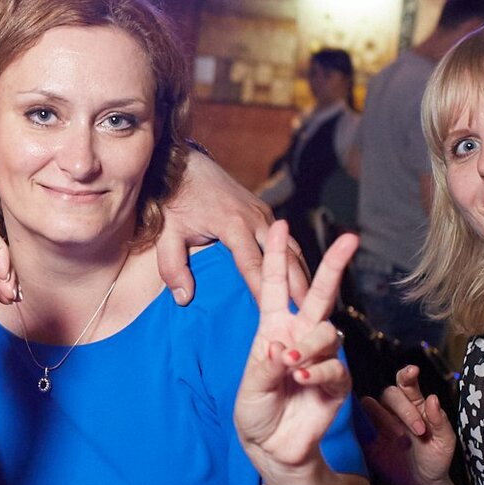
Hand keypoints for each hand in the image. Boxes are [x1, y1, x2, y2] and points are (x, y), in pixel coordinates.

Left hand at [154, 149, 307, 307]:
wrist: (184, 166)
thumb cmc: (174, 202)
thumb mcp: (167, 234)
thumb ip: (173, 267)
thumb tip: (184, 299)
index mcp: (232, 224)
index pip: (252, 264)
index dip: (264, 290)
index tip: (275, 314)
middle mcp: (255, 218)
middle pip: (284, 258)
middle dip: (299, 288)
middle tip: (312, 318)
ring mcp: (264, 214)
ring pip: (293, 250)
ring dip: (305, 277)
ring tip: (316, 307)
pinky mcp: (266, 214)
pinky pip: (288, 242)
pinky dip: (298, 264)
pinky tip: (305, 285)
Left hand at [234, 222, 354, 481]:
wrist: (272, 447)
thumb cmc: (256, 410)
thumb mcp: (250, 386)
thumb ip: (265, 367)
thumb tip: (283, 349)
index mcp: (273, 328)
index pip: (273, 286)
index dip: (275, 256)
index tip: (278, 224)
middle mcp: (300, 337)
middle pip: (320, 294)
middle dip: (334, 265)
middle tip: (350, 239)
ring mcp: (321, 358)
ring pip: (327, 333)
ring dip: (309, 346)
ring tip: (289, 366)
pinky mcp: (337, 382)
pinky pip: (335, 367)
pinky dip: (318, 371)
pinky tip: (302, 380)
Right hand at [360, 364, 456, 484]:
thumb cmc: (435, 460)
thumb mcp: (445, 442)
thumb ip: (441, 421)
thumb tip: (433, 398)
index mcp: (415, 405)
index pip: (406, 383)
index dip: (407, 375)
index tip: (413, 371)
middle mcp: (394, 410)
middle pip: (389, 393)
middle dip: (404, 409)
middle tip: (419, 430)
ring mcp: (378, 423)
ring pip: (370, 404)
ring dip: (384, 417)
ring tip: (401, 439)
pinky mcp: (365, 438)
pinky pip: (356, 424)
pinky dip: (362, 425)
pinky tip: (375, 437)